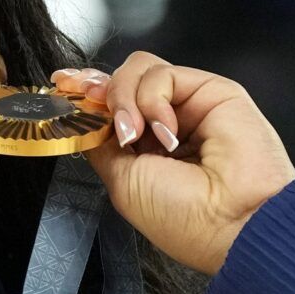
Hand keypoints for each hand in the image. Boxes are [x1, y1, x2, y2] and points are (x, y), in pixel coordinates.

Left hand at [51, 55, 294, 275]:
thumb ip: (101, 143)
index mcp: (145, 150)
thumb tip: (81, 113)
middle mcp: (167, 125)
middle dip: (98, 90)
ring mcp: (189, 106)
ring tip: (133, 134)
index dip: (85, 92)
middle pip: (121, 82)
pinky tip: (166, 132)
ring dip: (124, 98)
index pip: (110, 107)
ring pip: (139, 71)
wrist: (232, 222)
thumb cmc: (183, 217)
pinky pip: (163, 75)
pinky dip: (152, 100)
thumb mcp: (122, 181)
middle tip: (90, 103)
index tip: (62, 85)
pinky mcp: (212, 90)